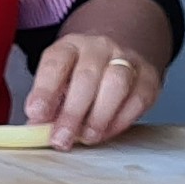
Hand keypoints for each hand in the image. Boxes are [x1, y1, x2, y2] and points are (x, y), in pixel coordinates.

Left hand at [28, 30, 162, 148]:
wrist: (118, 50)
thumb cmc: (81, 72)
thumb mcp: (59, 79)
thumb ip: (49, 102)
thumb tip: (37, 129)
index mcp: (70, 45)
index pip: (56, 63)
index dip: (44, 90)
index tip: (35, 114)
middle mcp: (99, 47)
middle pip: (86, 76)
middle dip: (72, 112)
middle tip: (61, 138)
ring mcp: (127, 59)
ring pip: (116, 83)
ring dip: (99, 116)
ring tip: (87, 137)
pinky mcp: (149, 76)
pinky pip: (138, 98)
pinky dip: (122, 120)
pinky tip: (106, 132)